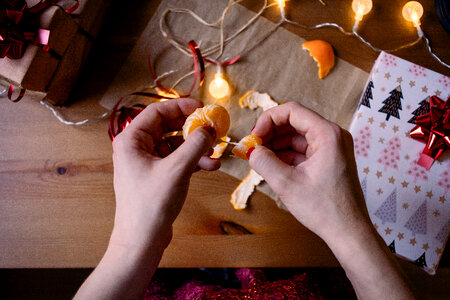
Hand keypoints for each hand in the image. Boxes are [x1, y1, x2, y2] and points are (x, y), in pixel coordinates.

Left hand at [110, 99, 218, 249]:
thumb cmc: (151, 203)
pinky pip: (176, 160)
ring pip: (175, 145)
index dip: (180, 106)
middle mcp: (136, 148)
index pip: (156, 111)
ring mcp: (146, 163)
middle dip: (191, 129)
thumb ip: (195, 145)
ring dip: (195, 147)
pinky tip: (211, 167)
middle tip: (212, 128)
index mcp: (131, 140)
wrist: (142, 239)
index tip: (202, 108)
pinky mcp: (156, 176)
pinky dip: (193, 161)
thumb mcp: (177, 169)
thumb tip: (210, 129)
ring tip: (215, 153)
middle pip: (167, 127)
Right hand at [248, 101, 368, 242]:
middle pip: (294, 122)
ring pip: (297, 136)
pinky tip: (272, 165)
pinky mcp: (329, 160)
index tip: (254, 136)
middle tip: (253, 148)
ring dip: (276, 145)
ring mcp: (332, 148)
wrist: (348, 232)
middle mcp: (333, 136)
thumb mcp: (286, 184)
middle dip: (271, 133)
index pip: (292, 111)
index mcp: (327, 134)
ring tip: (259, 158)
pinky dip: (286, 155)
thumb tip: (251, 150)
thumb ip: (264, 162)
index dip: (268, 120)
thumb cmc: (325, 209)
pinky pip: (303, 150)